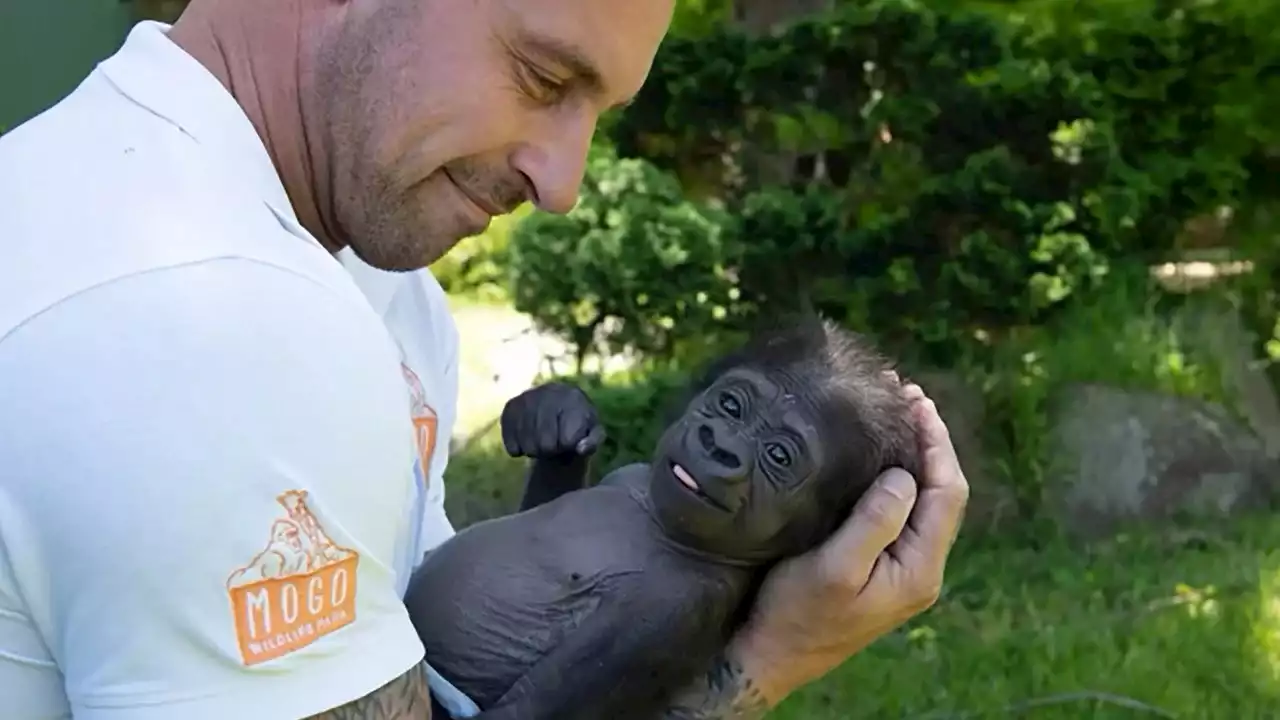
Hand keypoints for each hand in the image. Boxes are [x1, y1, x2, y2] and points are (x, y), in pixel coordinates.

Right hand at [500, 382, 605, 459]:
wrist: (557, 413)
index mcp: (574, 397)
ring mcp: (528, 397)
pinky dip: (517, 450)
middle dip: (550, 451)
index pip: (567, 439)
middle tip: (553, 447)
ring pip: (527, 443)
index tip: (569, 443)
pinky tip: (525, 445)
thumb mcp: (593, 435)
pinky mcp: (511, 406)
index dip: (566, 447)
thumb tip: (580, 449)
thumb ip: (592, 443)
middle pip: (545, 443)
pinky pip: (510, 440)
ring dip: (534, 452)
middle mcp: (549, 391)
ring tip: (541, 445)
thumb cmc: (579, 426)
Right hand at [726, 382, 968, 703]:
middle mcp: (920, 568)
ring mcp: (901, 568)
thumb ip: (875, 521)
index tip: (915, 402)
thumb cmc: (795, 614)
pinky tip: (877, 453)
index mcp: (919, 569)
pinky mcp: (879, 565)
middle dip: (928, 441)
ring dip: (913, 454)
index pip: (947, 493)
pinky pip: (901, 511)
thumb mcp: (834, 568)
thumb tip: (905, 474)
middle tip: (906, 393)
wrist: (770, 656)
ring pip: (922, 500)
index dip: (936, 444)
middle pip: (941, 493)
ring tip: (897, 411)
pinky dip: (895, 474)